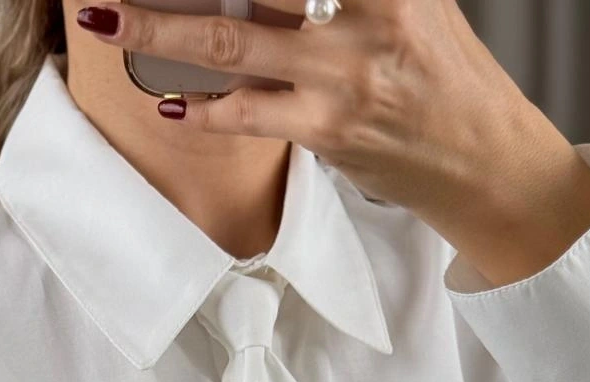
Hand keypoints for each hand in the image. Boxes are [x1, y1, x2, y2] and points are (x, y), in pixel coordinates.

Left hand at [76, 1, 589, 284]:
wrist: (482, 158)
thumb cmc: (442, 74)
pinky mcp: (327, 130)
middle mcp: (362, 14)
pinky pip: (246, 115)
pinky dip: (203, 110)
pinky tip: (171, 104)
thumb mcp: (410, 0)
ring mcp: (341, 75)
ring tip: (107, 22)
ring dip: (158, 31)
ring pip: (230, 43)